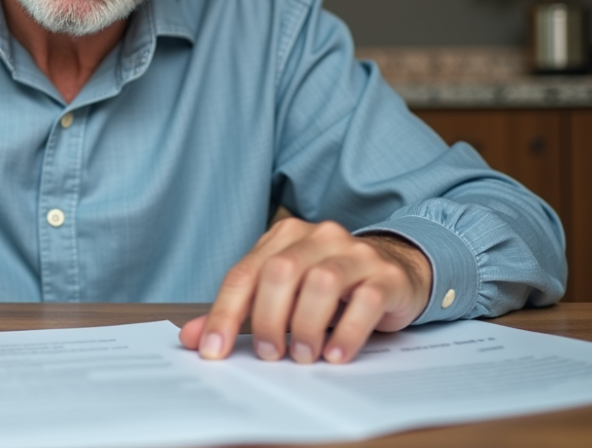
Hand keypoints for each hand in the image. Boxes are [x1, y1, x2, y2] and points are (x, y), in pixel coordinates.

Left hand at [179, 218, 430, 363]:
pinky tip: (335, 354)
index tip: (213, 351)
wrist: (397, 268)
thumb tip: (194, 338)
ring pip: (321, 283)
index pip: (244, 274)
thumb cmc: (332, 285)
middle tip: (269, 354)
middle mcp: (318, 237)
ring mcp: (354, 253)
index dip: (224, 313)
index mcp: (284, 237)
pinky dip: (346, 333)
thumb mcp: (283, 294)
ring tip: (303, 355)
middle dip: (268, 320)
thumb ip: (240, 313)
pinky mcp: (386, 276)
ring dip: (305, 326)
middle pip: (280, 273)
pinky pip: (365, 301)